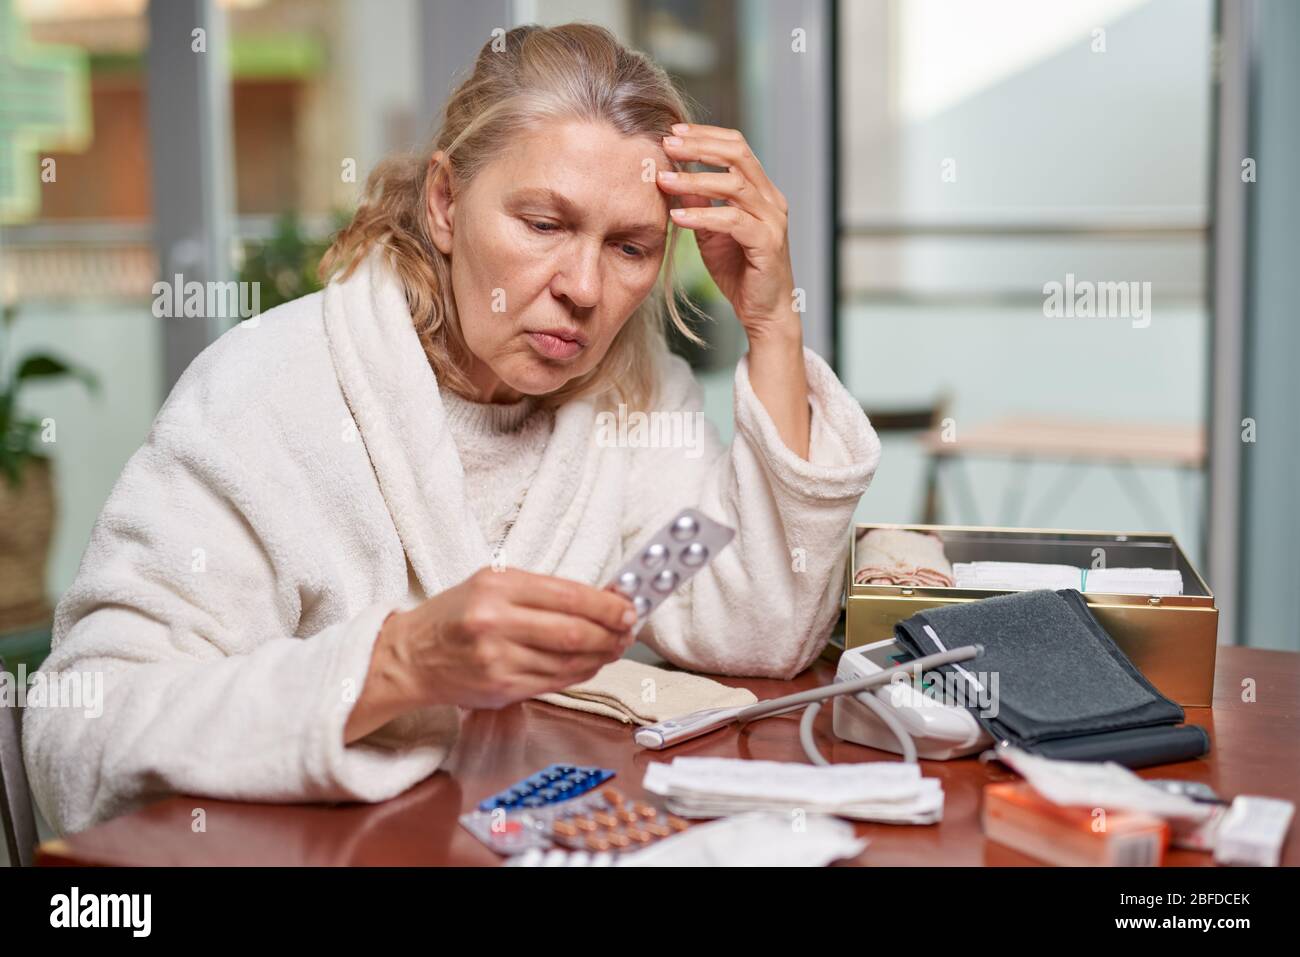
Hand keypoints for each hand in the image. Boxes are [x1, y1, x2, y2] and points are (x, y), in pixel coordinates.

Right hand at [344, 568, 636, 740]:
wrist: (409, 657)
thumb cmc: (454, 616)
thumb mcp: (490, 584)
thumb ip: (542, 591)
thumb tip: (601, 599)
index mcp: (497, 587)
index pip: (569, 596)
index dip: (607, 605)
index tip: (629, 607)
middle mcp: (496, 622)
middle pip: (575, 633)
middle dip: (611, 634)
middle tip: (627, 631)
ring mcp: (498, 659)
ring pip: (569, 663)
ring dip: (600, 657)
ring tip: (613, 648)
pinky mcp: (500, 688)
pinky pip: (554, 682)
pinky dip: (579, 674)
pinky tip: (589, 665)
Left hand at [656, 123, 798, 340]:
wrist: (765, 312)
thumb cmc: (740, 272)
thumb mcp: (711, 233)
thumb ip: (699, 204)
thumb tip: (673, 177)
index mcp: (761, 191)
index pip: (737, 147)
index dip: (706, 135)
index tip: (674, 133)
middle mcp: (771, 199)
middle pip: (738, 155)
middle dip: (700, 146)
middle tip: (667, 144)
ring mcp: (773, 220)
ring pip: (734, 185)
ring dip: (695, 179)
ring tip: (663, 180)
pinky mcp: (767, 244)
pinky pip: (733, 221)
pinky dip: (703, 216)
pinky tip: (677, 217)